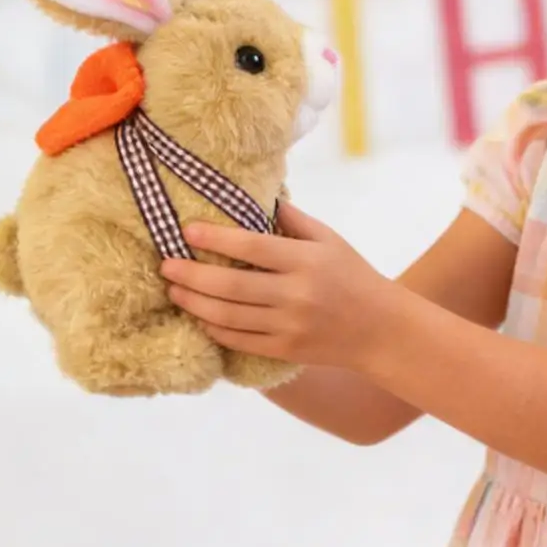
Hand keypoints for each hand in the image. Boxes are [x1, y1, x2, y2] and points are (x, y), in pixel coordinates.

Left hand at [161, 203, 398, 369]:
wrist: (379, 330)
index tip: (187, 231)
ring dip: (194, 303)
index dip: (215, 239)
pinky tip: (199, 316)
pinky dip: (213, 329)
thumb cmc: (352, 276)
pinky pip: (239, 341)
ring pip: (228, 316)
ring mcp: (289, 326)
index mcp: (306, 261)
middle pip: (231, 285)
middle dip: (191, 275)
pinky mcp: (285, 350)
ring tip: (174, 290)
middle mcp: (295, 294)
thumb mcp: (329, 239)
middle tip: (166, 266)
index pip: (252, 247)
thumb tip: (256, 196)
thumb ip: (292, 219)